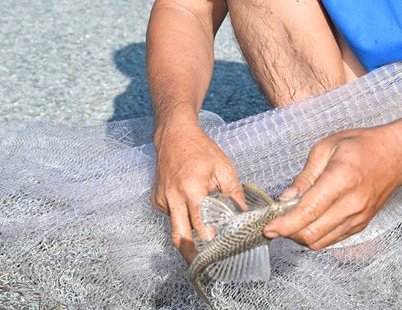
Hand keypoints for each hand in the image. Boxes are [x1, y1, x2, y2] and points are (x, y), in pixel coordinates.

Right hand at [151, 123, 245, 261]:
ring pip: (174, 226)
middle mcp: (173, 196)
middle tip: (201, 265)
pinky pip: (170, 215)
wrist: (174, 135)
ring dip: (186, 236)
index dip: (206, 238)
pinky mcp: (157, 199)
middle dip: (189, 253)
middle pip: (179, 235)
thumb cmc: (201, 149)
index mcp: (191, 188)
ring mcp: (162, 199)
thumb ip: (234, 191)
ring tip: (200, 246)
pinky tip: (190, 212)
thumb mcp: (223, 167)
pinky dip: (181, 218)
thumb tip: (244, 212)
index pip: (198, 222)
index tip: (215, 250)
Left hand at [263, 125, 401, 249]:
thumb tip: (286, 198)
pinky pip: (332, 239)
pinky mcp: (361, 225)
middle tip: (277, 222)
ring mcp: (358, 217)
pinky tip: (309, 221)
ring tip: (292, 220)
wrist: (395, 155)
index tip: (268, 227)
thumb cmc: (361, 146)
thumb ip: (305, 176)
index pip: (308, 211)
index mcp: (341, 179)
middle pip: (312, 233)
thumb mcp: (326, 148)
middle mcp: (352, 203)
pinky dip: (316, 235)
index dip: (285, 224)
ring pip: (321, 241)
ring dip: (301, 236)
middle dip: (289, 232)